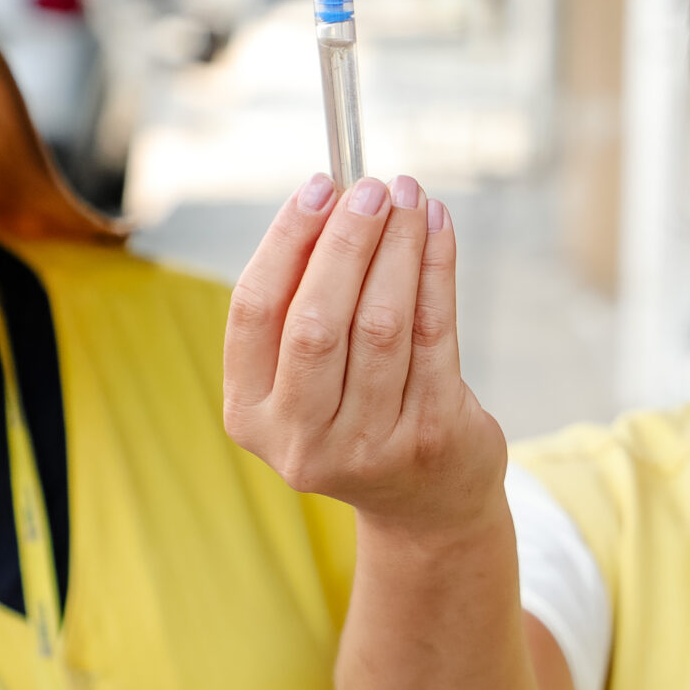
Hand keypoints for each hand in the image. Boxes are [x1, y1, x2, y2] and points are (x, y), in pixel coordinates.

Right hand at [224, 172, 505, 533]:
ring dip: (399, 247)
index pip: (254, 313)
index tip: (318, 187)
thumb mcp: (309, 377)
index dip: (285, 243)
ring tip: (411, 198)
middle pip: (316, 320)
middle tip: (371, 188)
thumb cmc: (361, 413)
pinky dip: (436, 271)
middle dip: (346, 241)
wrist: (427, 502)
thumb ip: (305, 304)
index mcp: (251, 415)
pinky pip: (433, 333)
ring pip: (381, 322)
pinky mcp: (430, 433)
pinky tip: (438, 230)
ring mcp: (368, 445)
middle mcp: (301, 439)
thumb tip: (331, 198)